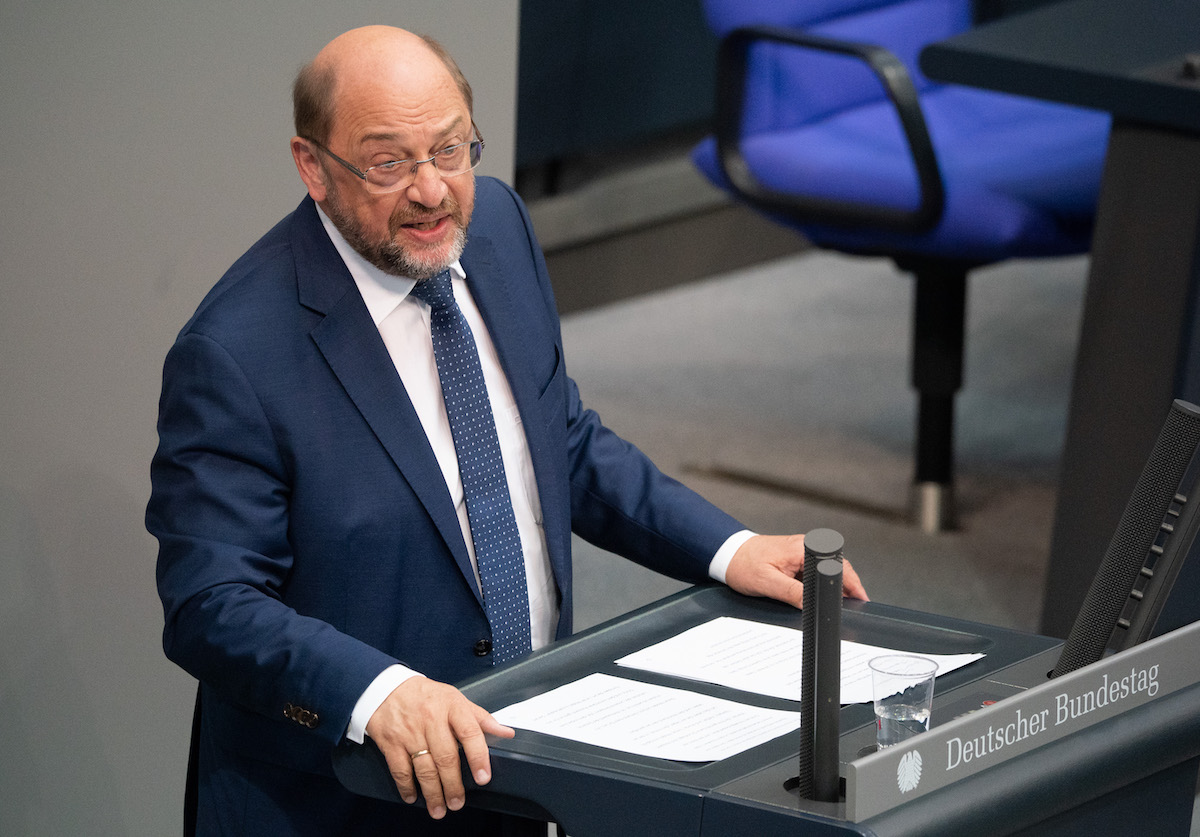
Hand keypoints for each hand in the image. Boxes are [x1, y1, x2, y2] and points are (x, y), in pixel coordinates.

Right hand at [365, 675, 514, 818]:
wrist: (387, 689)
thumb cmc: (426, 696)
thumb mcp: (455, 699)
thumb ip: (481, 718)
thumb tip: (506, 733)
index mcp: (452, 706)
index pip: (469, 732)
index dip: (478, 757)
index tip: (483, 777)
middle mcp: (431, 719)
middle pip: (446, 757)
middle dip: (453, 785)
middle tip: (458, 802)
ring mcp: (410, 732)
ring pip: (424, 768)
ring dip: (433, 792)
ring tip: (439, 808)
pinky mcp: (391, 742)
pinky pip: (400, 770)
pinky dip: (407, 787)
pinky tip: (413, 796)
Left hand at [724, 534, 868, 608]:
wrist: (726, 554)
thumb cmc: (742, 563)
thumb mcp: (768, 583)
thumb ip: (792, 593)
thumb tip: (812, 605)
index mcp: (803, 548)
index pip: (839, 566)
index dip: (851, 584)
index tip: (858, 599)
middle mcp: (805, 547)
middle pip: (837, 569)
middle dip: (845, 589)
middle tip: (848, 609)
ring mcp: (801, 553)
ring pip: (825, 574)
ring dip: (830, 589)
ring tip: (830, 605)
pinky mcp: (795, 560)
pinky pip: (813, 575)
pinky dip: (817, 588)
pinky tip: (813, 599)